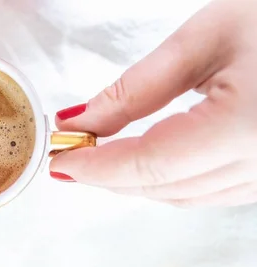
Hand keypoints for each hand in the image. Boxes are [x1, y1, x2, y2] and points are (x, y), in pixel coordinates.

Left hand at [49, 0, 256, 207]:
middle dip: (109, 175)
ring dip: (136, 183)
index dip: (98, 166)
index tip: (59, 160)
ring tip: (99, 158)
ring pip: (183, 196)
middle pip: (162, 186)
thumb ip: (137, 88)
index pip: (150, 164)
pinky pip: (209, 193)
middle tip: (70, 155)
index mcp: (245, 127)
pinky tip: (146, 164)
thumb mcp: (206, 38)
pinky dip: (169, 183)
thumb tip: (81, 121)